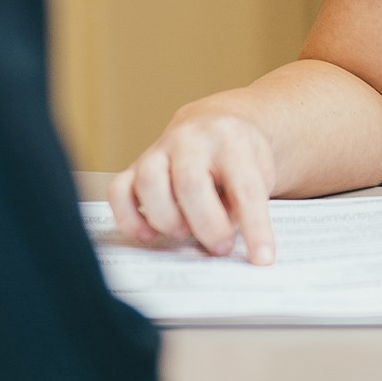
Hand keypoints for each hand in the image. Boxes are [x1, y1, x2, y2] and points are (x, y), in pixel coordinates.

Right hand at [107, 109, 280, 265]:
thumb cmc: (241, 156)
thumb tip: (234, 246)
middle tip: (221, 247)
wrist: (218, 122)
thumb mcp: (260, 172)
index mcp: (230, 138)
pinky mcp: (136, 165)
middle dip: (207, 224)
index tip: (262, 258)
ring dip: (166, 218)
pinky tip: (149, 234)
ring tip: (184, 234)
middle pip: (190, 182)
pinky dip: (129, 218)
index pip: (244, 187)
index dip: (255, 227)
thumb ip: (246, 203)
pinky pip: (119, 190)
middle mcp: (191, 139)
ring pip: (149, 181)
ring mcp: (159, 149)